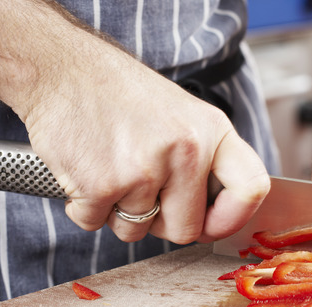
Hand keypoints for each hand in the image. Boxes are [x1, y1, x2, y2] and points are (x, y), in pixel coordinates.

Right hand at [18, 36, 269, 244]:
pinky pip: (94, 224)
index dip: (231, 218)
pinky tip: (84, 169)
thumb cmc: (117, 92)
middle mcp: (184, 151)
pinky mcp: (101, 186)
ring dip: (116, 212)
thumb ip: (203, 158)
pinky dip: (84, 207)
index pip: (251, 188)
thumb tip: (214, 216)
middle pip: (184, 229)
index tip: (210, 224)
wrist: (60, 68)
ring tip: (108, 167)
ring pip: (135, 232)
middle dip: (158, 222)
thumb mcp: (180, 113)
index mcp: (210, 130)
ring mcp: (143, 171)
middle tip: (138, 189)